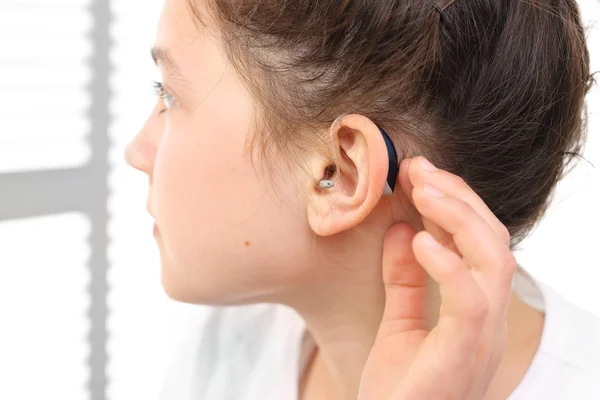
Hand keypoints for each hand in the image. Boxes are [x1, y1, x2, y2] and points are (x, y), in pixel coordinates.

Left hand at [358, 157, 516, 399]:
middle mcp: (488, 321)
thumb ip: (404, 279)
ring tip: (423, 187)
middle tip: (420, 167)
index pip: (481, 244)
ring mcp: (482, 338)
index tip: (420, 173)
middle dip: (459, 196)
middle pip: (494, 240)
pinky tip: (421, 238)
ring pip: (495, 259)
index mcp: (476, 312)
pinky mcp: (463, 354)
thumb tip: (405, 231)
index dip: (455, 203)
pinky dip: (450, 263)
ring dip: (459, 215)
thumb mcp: (399, 324)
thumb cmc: (399, 391)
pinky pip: (471, 299)